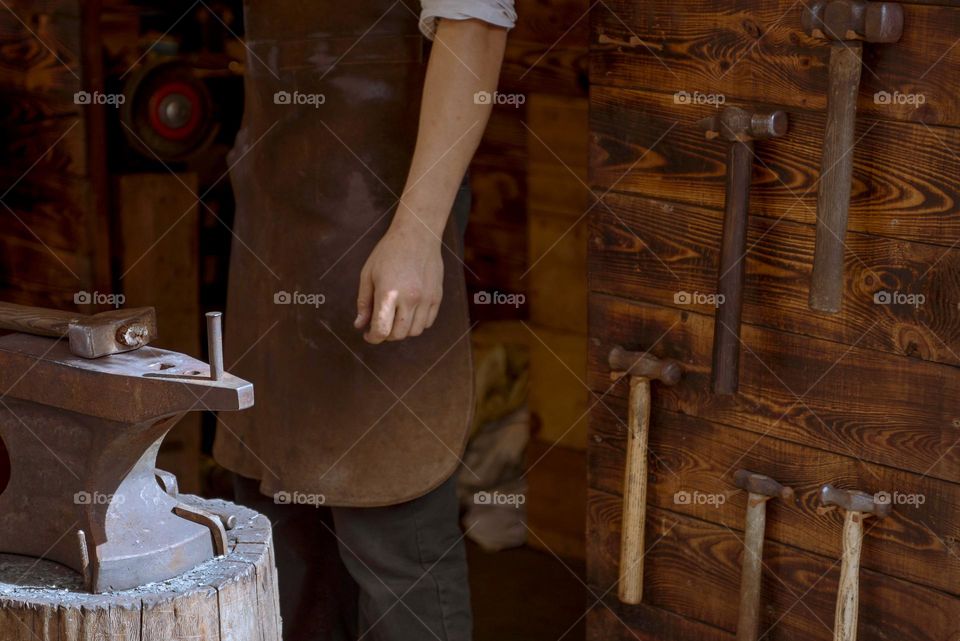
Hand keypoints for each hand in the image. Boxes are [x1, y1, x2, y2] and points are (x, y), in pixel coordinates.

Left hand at [354, 221, 443, 343]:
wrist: (418, 235)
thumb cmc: (389, 252)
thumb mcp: (368, 274)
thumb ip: (364, 302)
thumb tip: (359, 325)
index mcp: (388, 293)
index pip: (381, 330)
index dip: (373, 338)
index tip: (368, 335)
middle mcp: (409, 299)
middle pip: (399, 335)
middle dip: (386, 335)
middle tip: (380, 326)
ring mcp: (426, 299)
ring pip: (415, 331)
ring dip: (402, 330)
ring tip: (395, 319)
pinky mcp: (437, 297)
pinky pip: (428, 322)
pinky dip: (417, 324)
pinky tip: (409, 312)